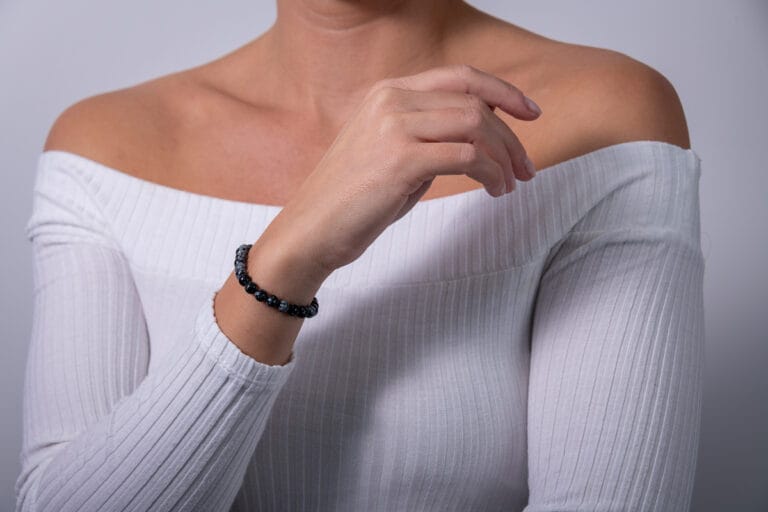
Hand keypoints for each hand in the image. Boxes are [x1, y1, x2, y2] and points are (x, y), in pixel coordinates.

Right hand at [262, 64, 541, 275]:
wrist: (310, 231)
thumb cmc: (351, 201)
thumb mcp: (391, 154)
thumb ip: (428, 138)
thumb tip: (476, 141)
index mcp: (388, 92)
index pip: (459, 77)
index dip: (502, 91)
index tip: (530, 112)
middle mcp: (391, 100)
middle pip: (474, 102)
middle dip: (511, 136)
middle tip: (526, 169)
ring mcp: (394, 125)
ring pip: (476, 124)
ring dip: (504, 156)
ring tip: (511, 184)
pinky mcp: (400, 158)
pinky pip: (467, 155)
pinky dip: (491, 173)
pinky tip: (494, 190)